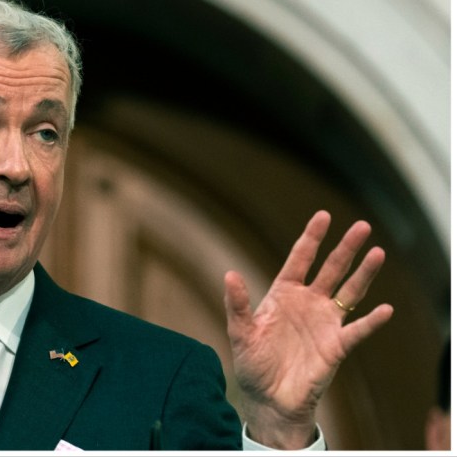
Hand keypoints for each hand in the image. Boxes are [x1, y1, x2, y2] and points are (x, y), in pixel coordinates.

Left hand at [223, 210, 393, 448]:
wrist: (268, 399)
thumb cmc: (252, 365)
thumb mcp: (240, 333)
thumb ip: (238, 305)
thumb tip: (229, 274)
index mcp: (283, 295)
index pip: (300, 259)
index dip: (312, 238)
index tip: (324, 216)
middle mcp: (307, 303)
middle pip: (331, 269)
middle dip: (346, 248)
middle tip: (362, 226)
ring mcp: (324, 323)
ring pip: (350, 292)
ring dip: (364, 274)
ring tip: (379, 252)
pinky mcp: (336, 346)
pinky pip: (358, 330)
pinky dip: (371, 321)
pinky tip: (385, 309)